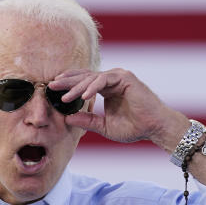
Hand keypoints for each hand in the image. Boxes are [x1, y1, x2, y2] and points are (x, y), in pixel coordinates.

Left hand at [50, 68, 188, 150]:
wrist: (154, 127)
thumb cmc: (134, 127)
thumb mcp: (104, 126)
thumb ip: (87, 121)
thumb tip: (67, 119)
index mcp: (107, 88)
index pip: (84, 83)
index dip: (68, 85)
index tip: (53, 90)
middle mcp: (112, 80)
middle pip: (85, 77)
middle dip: (67, 82)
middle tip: (51, 86)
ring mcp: (119, 76)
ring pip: (92, 78)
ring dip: (77, 87)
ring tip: (65, 97)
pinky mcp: (125, 78)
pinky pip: (104, 80)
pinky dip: (93, 87)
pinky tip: (83, 97)